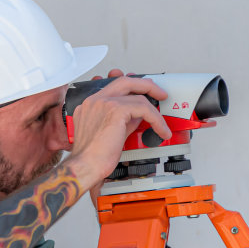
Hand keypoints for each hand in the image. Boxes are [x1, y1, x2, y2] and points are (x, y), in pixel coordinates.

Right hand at [68, 69, 169, 190]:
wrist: (85, 166)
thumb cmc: (92, 156)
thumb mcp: (110, 133)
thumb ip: (123, 120)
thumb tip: (138, 116)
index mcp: (90, 105)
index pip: (114, 87)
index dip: (132, 86)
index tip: (142, 90)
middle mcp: (94, 101)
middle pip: (124, 81)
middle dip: (146, 85)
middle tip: (159, 93)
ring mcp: (103, 103)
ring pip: (136, 95)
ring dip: (154, 109)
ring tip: (162, 121)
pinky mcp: (115, 110)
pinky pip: (143, 108)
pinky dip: (156, 119)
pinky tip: (160, 130)